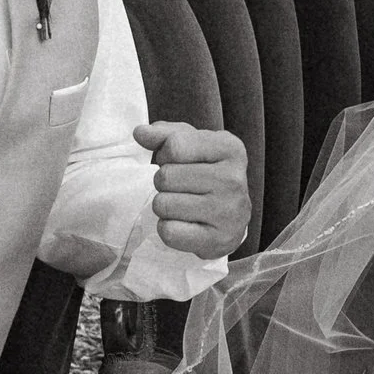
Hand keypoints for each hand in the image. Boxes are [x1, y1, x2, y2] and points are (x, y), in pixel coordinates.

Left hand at [137, 120, 251, 257]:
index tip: (180, 163)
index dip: (166, 155)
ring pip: (163, 205)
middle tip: (182, 188)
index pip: (175, 146)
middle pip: (165, 177)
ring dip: (165, 206)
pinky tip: (186, 225)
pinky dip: (169, 229)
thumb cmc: (206, 174)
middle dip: (164, 183)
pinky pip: (168, 232)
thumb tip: (140, 132)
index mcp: (230, 149)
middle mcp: (233, 179)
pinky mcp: (217, 240)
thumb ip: (164, 135)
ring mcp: (227, 212)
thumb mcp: (191, 146)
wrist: (231, 219)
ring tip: (183, 206)